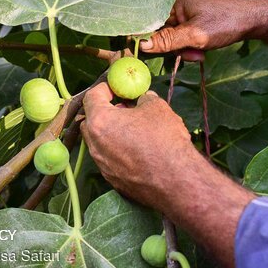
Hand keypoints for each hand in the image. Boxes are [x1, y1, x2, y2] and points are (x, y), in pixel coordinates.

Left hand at [80, 82, 201, 210]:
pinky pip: (110, 159)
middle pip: (90, 121)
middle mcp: (95, 145)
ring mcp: (102, 165)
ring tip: (134, 129)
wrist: (176, 180)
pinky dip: (119, 151)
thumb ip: (144, 99)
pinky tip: (139, 150)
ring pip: (100, 142)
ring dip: (112, 133)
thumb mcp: (157, 107)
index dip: (104, 88)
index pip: (92, 97)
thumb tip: (143, 99)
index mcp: (100, 122)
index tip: (116, 88)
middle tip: (124, 108)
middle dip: (104, 112)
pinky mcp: (113, 180)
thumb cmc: (164, 140)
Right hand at [140, 0, 248, 56]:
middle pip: (159, 32)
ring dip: (183, 50)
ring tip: (200, 52)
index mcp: (172, 0)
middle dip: (172, 47)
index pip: (147, 20)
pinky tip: (202, 50)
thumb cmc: (225, 23)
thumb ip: (167, 41)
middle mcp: (175, 4)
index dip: (145, 38)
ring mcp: (184, 13)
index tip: (147, 53)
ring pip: (170, 39)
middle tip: (192, 53)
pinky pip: (181, 38)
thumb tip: (141, 45)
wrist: (253, 20)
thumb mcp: (194, 35)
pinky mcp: (191, 22)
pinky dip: (189, 47)